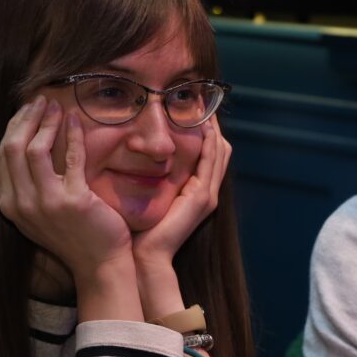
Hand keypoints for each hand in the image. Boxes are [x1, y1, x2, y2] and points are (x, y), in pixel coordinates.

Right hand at [0, 96, 132, 282]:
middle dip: (26, 118)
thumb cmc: (69, 235)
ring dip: (46, 122)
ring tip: (56, 106)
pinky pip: (70, 158)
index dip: (14, 127)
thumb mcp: (30, 216)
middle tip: (40, 100)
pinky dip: (72, 135)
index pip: (2, 155)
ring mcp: (47, 203)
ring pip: (35, 149)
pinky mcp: (74, 200)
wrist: (98, 263)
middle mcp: (22, 204)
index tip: (27, 111)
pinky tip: (76, 121)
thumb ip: (10, 190)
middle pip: (14, 148)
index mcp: (8, 205)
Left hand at [132, 117, 229, 267]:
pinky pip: (210, 162)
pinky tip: (204, 126)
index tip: (194, 110)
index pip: (209, 155)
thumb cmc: (141, 230)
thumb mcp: (148, 197)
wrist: (146, 255)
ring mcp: (207, 195)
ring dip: (214, 129)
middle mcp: (206, 192)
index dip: (207, 132)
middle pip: (220, 150)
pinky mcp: (202, 198)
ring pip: (219, 153)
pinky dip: (210, 143)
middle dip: (214, 125)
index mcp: (196, 192)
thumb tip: (136, 155)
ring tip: (206, 107)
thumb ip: (150, 178)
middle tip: (203, 100)